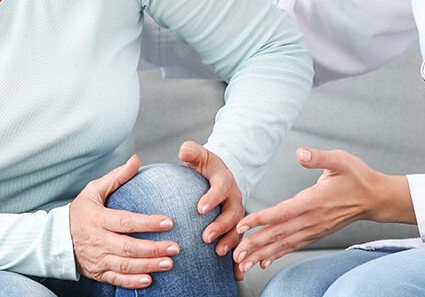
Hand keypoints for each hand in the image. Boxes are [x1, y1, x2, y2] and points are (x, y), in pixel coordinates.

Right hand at [70, 155, 181, 288]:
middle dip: (153, 248)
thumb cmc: (79, 212)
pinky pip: (116, 280)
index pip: (125, 221)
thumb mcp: (93, 191)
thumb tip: (135, 160)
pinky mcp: (98, 272)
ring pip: (125, 265)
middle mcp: (98, 240)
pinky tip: (149, 280)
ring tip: (169, 263)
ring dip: (148, 265)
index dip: (147, 223)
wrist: (56, 240)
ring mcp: (98, 259)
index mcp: (98, 219)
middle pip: (128, 247)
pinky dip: (132, 282)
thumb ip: (116, 177)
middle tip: (175, 247)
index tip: (168, 222)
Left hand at [178, 141, 245, 277]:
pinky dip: (239, 258)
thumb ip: (191, 152)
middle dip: (221, 226)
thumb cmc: (206, 167)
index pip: (220, 188)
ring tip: (219, 254)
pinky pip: (241, 244)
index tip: (199, 208)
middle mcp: (235, 199)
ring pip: (239, 231)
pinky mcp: (237, 228)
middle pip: (232, 214)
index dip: (212, 198)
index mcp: (225, 181)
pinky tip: (236, 273)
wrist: (220, 177)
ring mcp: (238, 215)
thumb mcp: (199, 156)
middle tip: (206, 237)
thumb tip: (183, 150)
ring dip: (231, 243)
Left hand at [232, 147, 412, 277]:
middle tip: (235, 254)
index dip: (262, 219)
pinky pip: (293, 246)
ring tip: (242, 263)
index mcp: (314, 200)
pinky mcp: (316, 233)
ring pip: (284, 244)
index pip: (283, 212)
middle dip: (255, 244)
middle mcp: (312, 219)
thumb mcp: (340, 160)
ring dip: (262, 254)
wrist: (375, 198)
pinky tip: (263, 262)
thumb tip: (301, 152)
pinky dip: (277, 255)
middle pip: (279, 234)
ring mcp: (315, 229)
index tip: (242, 226)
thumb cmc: (357, 176)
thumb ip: (319, 157)